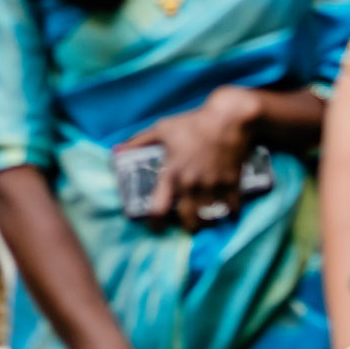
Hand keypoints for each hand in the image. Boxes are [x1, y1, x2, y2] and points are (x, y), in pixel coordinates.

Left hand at [121, 86, 257, 230]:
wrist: (228, 119)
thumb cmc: (192, 124)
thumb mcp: (162, 129)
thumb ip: (139, 142)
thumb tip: (117, 151)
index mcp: (172, 174)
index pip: (158, 208)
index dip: (155, 224)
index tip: (155, 228)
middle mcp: (192, 185)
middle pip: (189, 221)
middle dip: (188, 227)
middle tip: (188, 225)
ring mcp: (213, 186)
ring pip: (211, 218)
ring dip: (208, 222)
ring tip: (207, 220)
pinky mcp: (232, 183)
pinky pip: (232, 209)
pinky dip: (231, 214)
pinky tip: (228, 211)